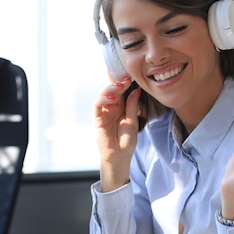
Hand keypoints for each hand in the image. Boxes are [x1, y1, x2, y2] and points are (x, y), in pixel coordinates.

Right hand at [93, 76, 141, 190]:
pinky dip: (103, 99)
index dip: (125, 83)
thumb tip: (136, 89)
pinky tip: (111, 98)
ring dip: (110, 89)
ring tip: (119, 87)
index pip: (121, 91)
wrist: (119, 155)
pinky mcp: (97, 118)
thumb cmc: (127, 140)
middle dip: (118, 83)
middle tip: (126, 79)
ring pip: (103, 94)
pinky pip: (97, 105)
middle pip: (112, 90)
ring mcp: (104, 112)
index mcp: (122, 107)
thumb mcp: (133, 121)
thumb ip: (132, 106)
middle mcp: (112, 107)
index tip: (131, 77)